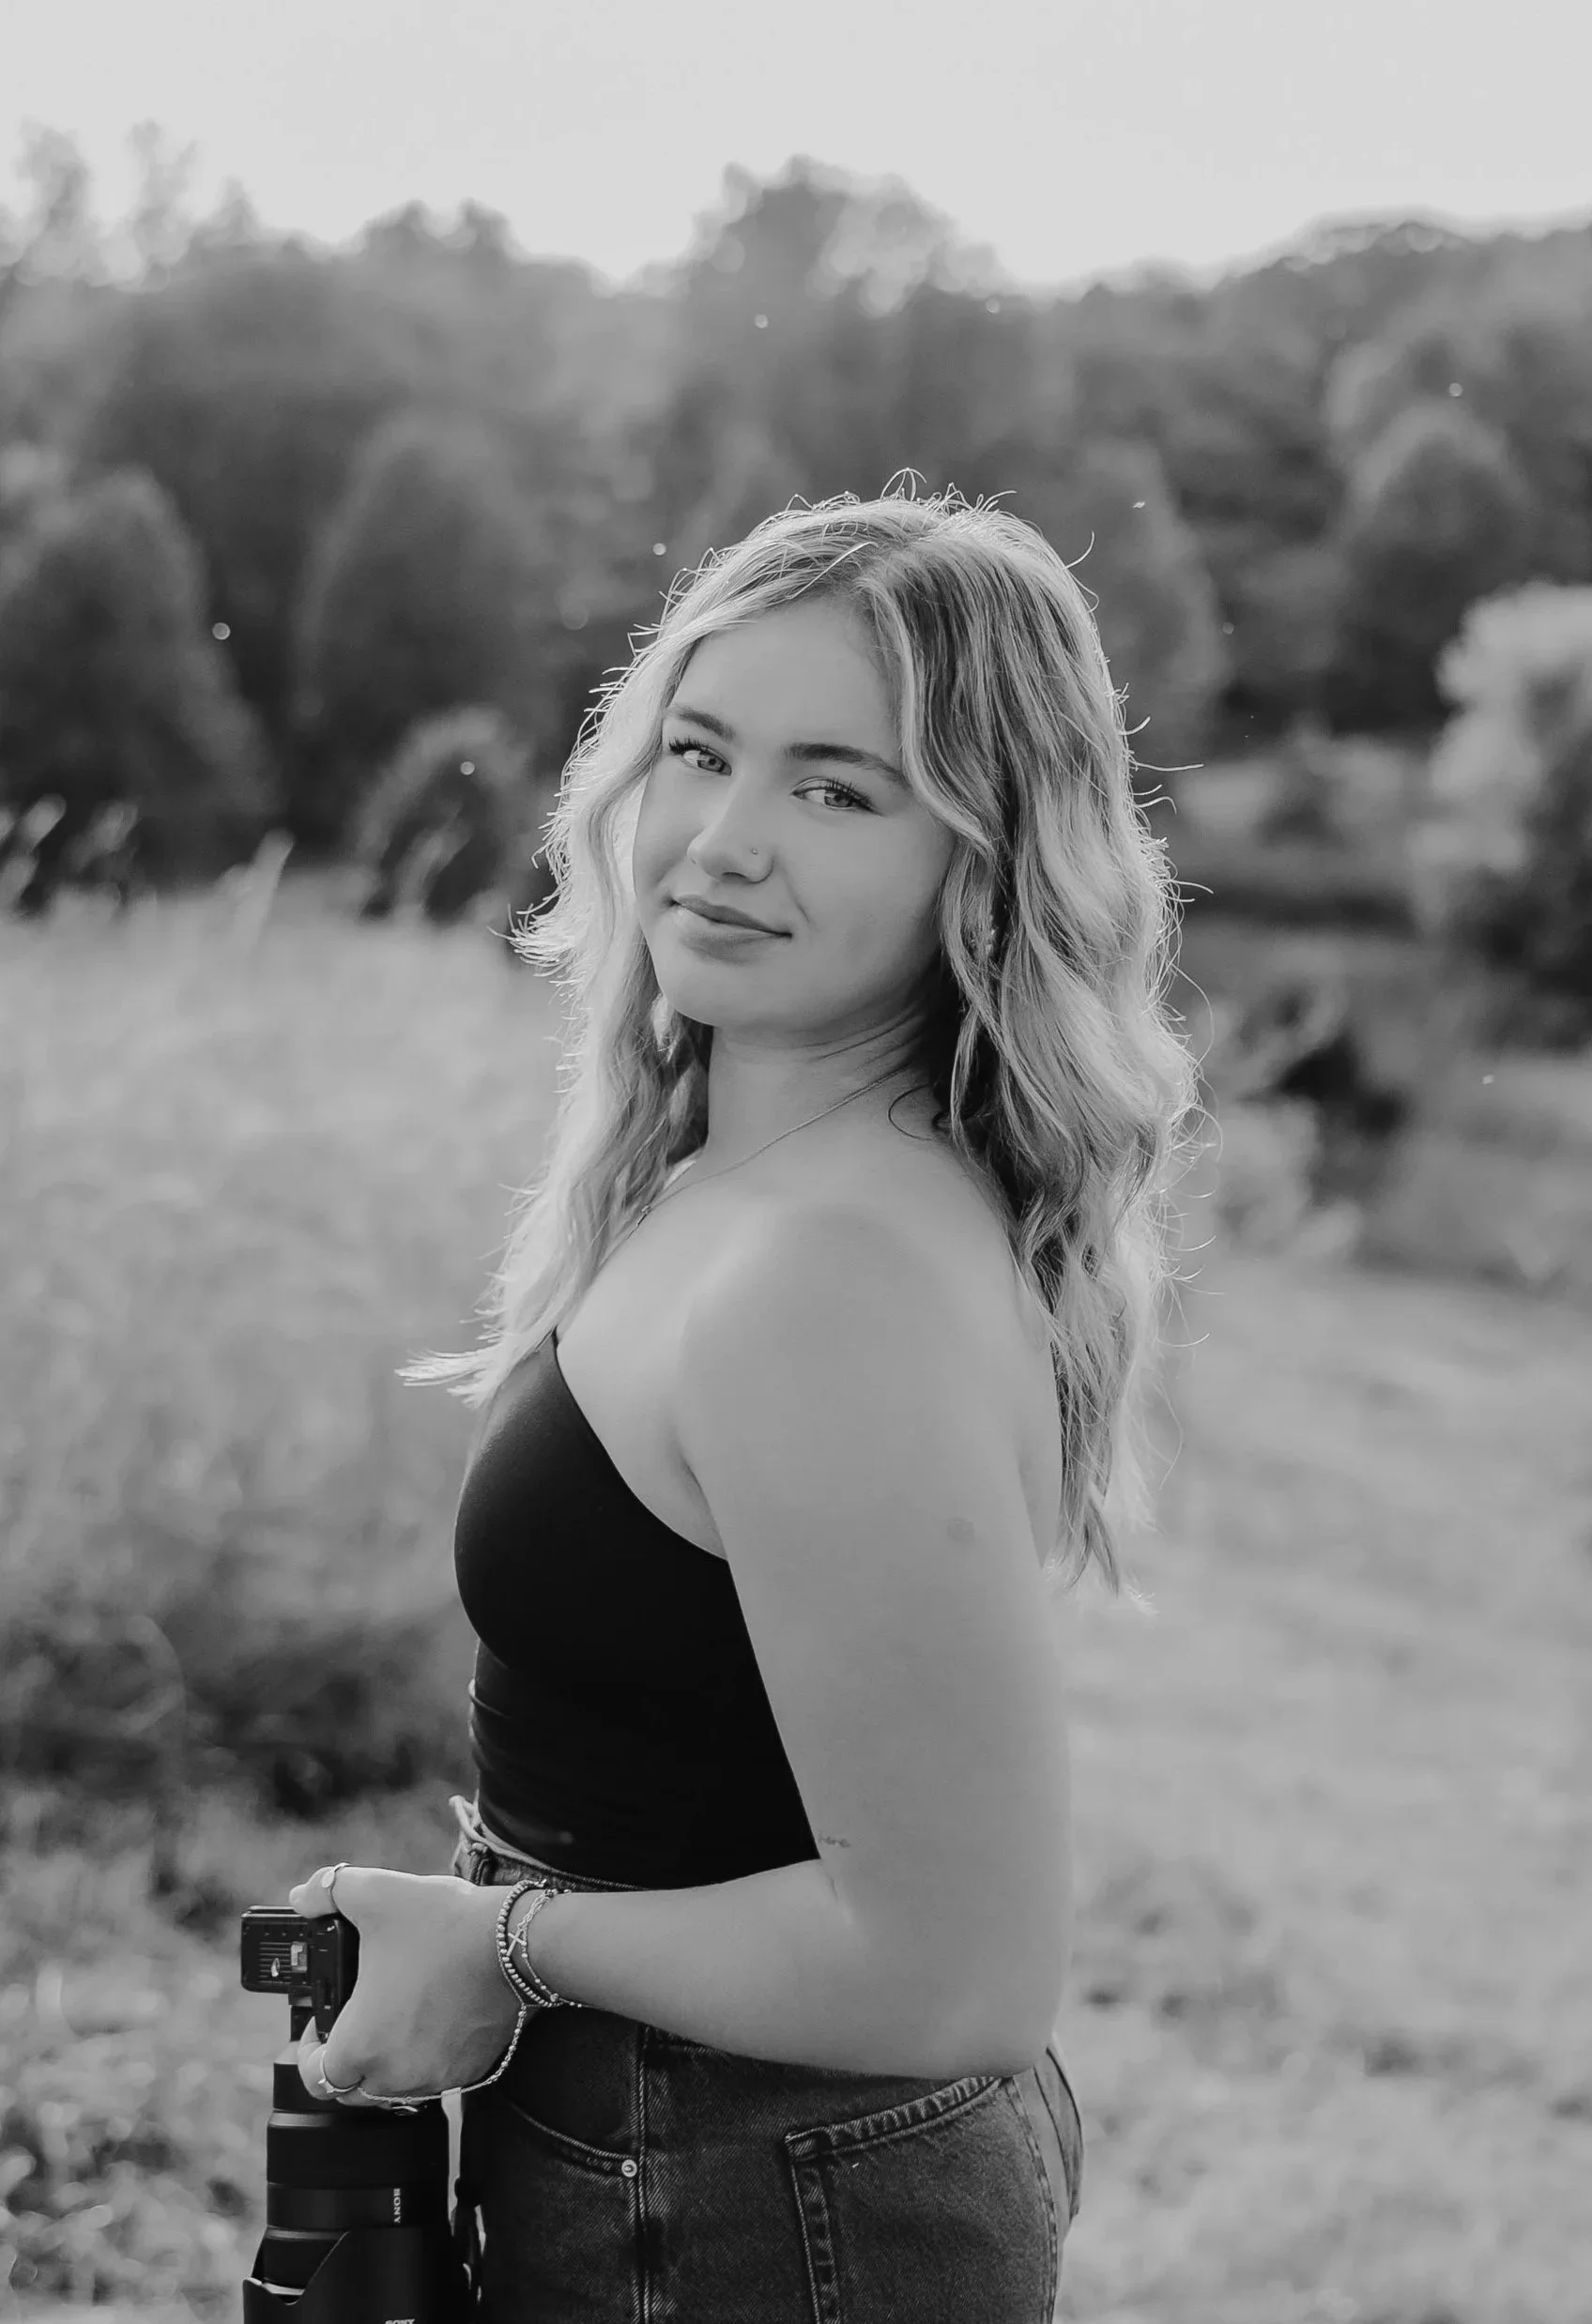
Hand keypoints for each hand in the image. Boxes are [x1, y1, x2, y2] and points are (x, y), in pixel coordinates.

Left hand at [287, 1862, 527, 2107]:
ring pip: (395, 2085)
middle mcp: (396, 2076)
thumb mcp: (377, 1894)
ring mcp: (437, 2078)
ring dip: (387, 2059)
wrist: (517, 1941)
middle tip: (355, 2016)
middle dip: (347, 2057)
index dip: (309, 2051)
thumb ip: (327, 1891)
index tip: (320, 2025)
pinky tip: (432, 2015)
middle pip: (354, 2088)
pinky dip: (425, 2056)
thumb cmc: (444, 1925)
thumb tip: (302, 1897)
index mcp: (362, 2047)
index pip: (316, 2078)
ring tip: (395, 2010)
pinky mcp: (471, 2071)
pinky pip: (434, 2076)